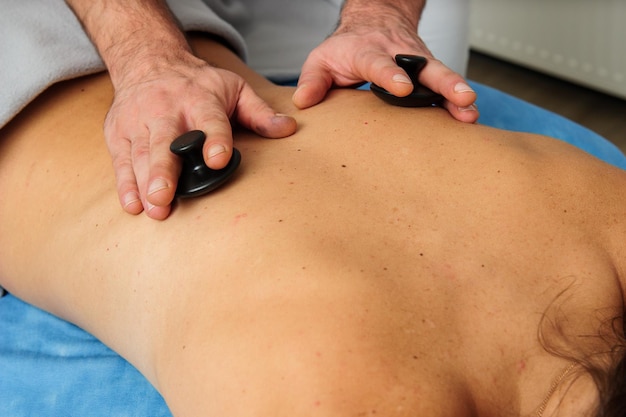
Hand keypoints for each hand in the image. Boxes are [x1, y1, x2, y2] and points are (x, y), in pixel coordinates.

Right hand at [105, 53, 295, 219]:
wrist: (149, 60)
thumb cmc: (198, 83)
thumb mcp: (234, 88)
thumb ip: (259, 112)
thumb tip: (288, 129)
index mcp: (200, 99)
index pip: (210, 120)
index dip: (214, 139)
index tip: (218, 159)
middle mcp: (166, 109)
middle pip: (165, 141)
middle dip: (164, 169)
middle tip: (165, 196)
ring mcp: (139, 121)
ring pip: (140, 154)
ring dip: (144, 183)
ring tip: (153, 208)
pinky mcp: (118, 132)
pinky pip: (121, 160)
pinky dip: (125, 184)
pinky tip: (133, 205)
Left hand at [292, 4, 477, 122]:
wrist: (374, 20)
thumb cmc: (346, 47)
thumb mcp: (321, 59)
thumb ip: (313, 80)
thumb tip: (304, 102)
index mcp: (368, 52)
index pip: (379, 64)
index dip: (392, 75)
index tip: (403, 89)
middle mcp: (398, 54)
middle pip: (424, 67)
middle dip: (443, 82)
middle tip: (460, 97)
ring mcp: (417, 62)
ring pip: (441, 75)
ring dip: (456, 92)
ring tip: (469, 110)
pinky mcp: (428, 71)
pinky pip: (444, 85)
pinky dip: (457, 99)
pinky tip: (468, 115)